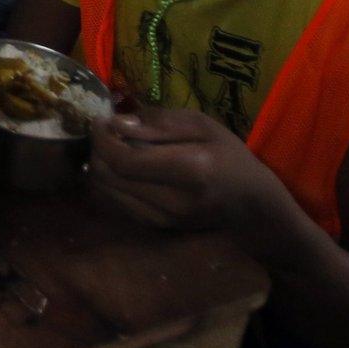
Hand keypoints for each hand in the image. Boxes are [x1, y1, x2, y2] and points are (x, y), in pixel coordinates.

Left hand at [87, 106, 293, 243]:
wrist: (251, 203)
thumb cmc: (229, 156)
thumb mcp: (202, 125)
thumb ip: (159, 123)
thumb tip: (116, 123)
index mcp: (190, 169)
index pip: (124, 160)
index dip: (102, 138)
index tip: (99, 120)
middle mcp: (174, 200)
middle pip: (109, 176)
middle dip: (97, 150)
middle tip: (104, 131)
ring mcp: (165, 220)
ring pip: (108, 191)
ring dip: (100, 166)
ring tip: (112, 146)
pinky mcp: (158, 228)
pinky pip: (117, 202)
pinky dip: (111, 182)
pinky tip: (123, 167)